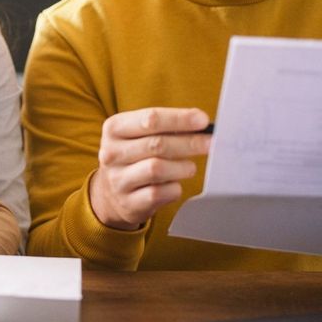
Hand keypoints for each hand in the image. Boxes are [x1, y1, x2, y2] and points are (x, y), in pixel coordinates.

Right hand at [89, 107, 210, 229]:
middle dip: (189, 143)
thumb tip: (201, 122)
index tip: (203, 121)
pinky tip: (174, 184)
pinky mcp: (128, 203)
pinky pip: (159, 193)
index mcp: (114, 128)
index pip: (150, 119)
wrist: (111, 194)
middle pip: (156, 144)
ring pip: (157, 169)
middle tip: (210, 143)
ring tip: (189, 167)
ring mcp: (118, 179)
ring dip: (181, 167)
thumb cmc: (135, 156)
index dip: (180, 119)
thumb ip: (166, 126)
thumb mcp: (139, 135)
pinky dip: (174, 188)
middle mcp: (111, 153)